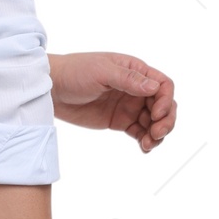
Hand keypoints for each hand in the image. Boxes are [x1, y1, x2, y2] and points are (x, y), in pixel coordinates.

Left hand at [48, 52, 175, 152]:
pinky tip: (144, 147)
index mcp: (136, 71)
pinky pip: (140, 132)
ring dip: (157, 134)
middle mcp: (137, 89)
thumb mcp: (102, 71)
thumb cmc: (76, 71)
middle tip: (156, 134)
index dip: (165, 101)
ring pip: (154, 121)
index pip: (163, 85)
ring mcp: (129, 106)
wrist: (53, 88)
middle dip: (166, 121)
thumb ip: (128, 79)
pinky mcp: (120, 121)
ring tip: (148, 144)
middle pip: (163, 105)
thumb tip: (154, 87)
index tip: (156, 114)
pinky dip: (145, 140)